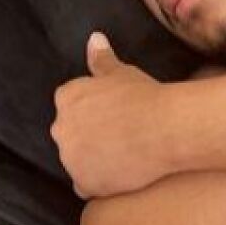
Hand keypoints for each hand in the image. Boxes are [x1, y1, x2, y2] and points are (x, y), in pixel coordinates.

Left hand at [51, 33, 171, 197]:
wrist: (164, 129)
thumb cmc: (144, 97)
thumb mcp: (122, 73)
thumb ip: (102, 59)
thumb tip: (93, 38)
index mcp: (66, 98)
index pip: (71, 106)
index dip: (94, 113)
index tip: (114, 116)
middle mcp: (61, 129)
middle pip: (71, 136)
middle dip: (89, 138)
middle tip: (120, 137)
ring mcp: (71, 159)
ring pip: (77, 162)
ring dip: (93, 161)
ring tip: (123, 157)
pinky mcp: (84, 183)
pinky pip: (86, 186)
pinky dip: (99, 184)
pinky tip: (120, 175)